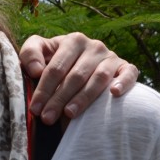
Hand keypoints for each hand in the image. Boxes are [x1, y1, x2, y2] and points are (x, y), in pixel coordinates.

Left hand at [19, 33, 138, 123]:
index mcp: (73, 41)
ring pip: (98, 78)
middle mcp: (94, 46)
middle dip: (59, 98)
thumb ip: (30, 54)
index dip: (44, 89)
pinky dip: (123, 82)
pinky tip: (114, 93)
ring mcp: (111, 57)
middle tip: (47, 118)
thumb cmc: (57, 62)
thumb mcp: (41, 53)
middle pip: (75, 76)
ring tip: (69, 114)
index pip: (56, 68)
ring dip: (83, 98)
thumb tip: (37, 70)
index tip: (35, 109)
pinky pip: (129, 74)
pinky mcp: (126, 67)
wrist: (82, 66)